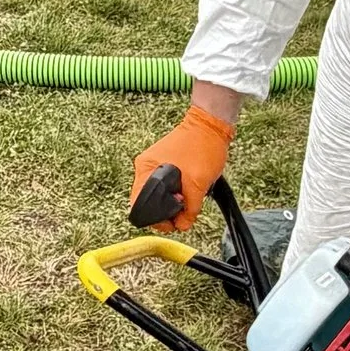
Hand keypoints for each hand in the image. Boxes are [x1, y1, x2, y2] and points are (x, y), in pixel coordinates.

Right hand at [130, 101, 235, 228]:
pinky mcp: (164, 162)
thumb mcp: (198, 185)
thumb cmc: (202, 147)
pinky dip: (175, 192)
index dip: (156, 219)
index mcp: (146, 170)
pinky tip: (188, 189)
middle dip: (165, 211)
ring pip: (158, 194)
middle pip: (147, 201)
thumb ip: (189, 209)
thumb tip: (183, 226)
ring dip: (172, 201)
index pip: (138, 205)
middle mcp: (145, 167)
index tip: (173, 222)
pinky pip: (165, 185)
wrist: (211, 124)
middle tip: (184, 213)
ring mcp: (154, 163)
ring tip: (188, 198)